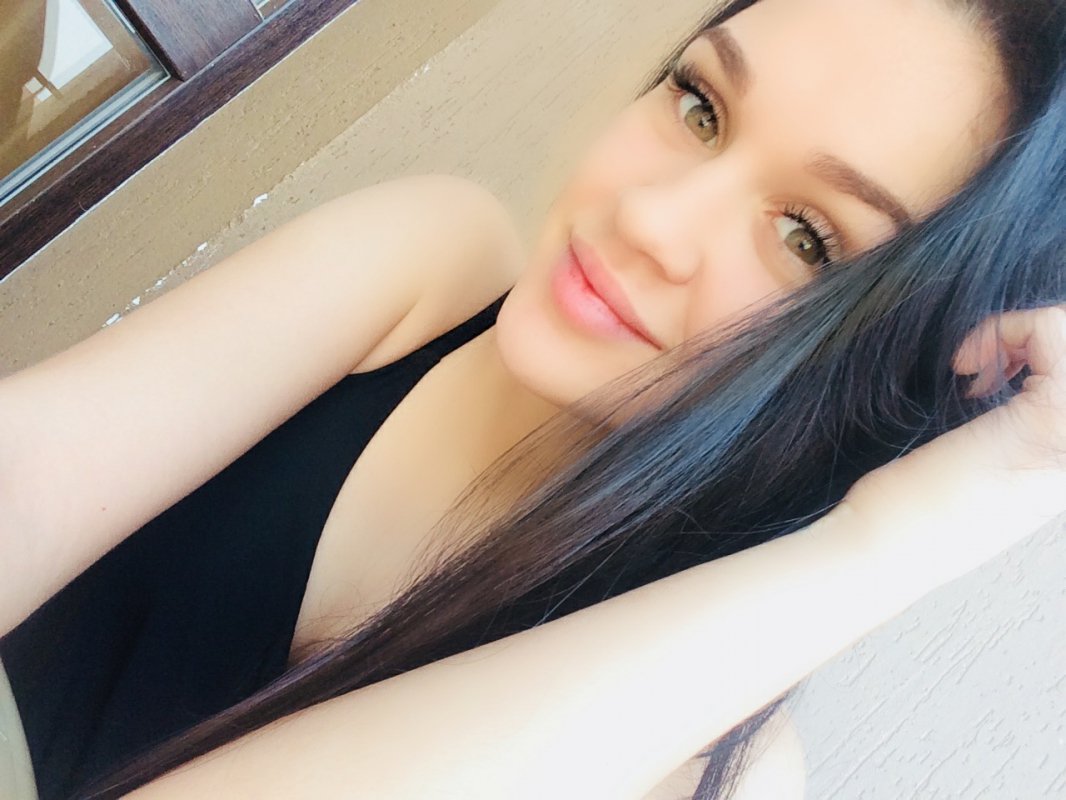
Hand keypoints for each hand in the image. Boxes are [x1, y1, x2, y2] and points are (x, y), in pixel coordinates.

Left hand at [840, 305, 1065, 599]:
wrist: (883, 550)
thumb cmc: (909, 511)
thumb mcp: (974, 468)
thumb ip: (1006, 432)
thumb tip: (1006, 381)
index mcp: (1063, 464)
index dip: (1035, 356)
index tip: (979, 375)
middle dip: (1033, 340)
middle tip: (978, 368)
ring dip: (1019, 334)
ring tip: (970, 367)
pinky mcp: (1046, 422)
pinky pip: (1053, 330)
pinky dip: (1006, 328)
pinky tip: (963, 365)